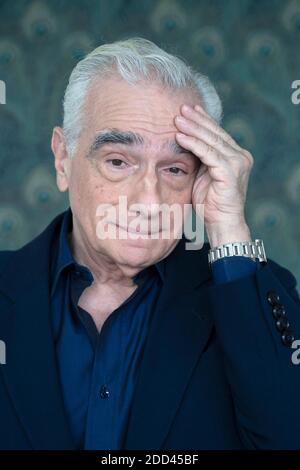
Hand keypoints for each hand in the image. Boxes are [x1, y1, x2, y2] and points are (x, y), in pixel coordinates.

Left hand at [174, 104, 253, 247]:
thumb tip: (185, 140)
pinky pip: (208, 154)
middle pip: (215, 133)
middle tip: (181, 107)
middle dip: (196, 119)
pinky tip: (180, 137)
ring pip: (211, 141)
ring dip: (193, 128)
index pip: (217, 134)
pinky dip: (193, 144)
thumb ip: (200, 158)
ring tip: (177, 119)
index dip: (203, 120)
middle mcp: (240, 157)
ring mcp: (238, 163)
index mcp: (235, 156)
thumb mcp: (203, 175)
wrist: (222, 224)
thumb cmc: (210, 203)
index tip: (189, 109)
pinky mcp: (231, 172)